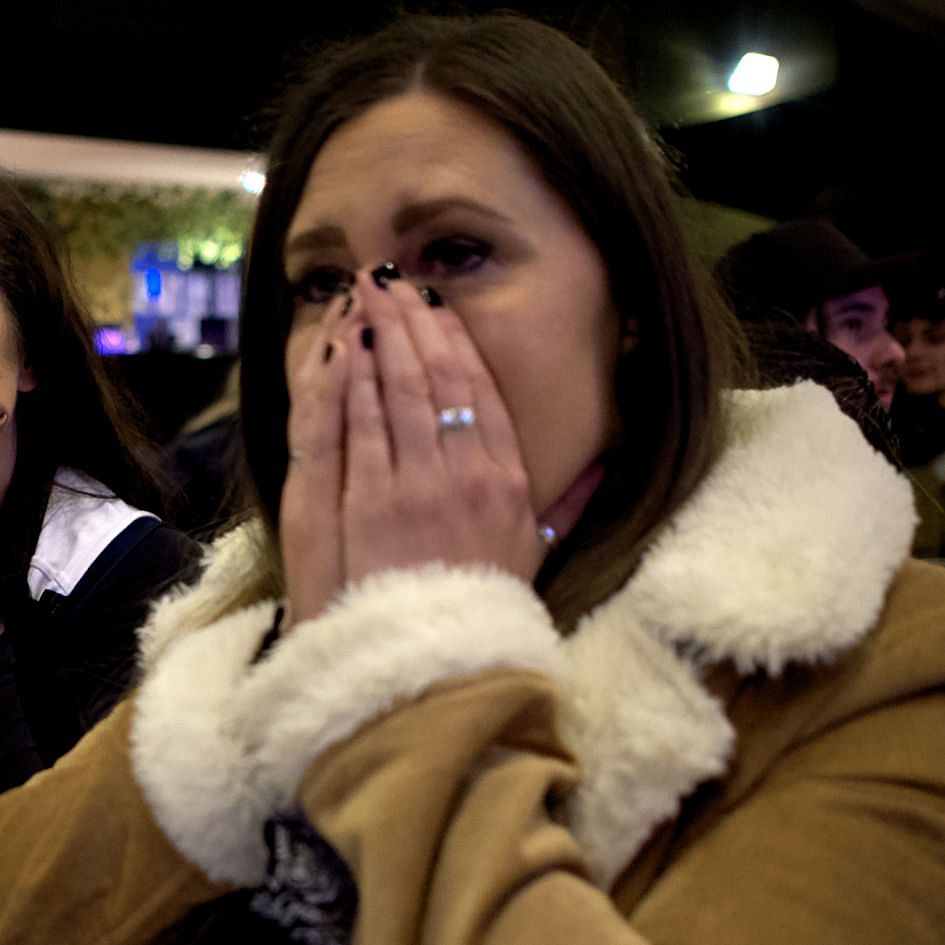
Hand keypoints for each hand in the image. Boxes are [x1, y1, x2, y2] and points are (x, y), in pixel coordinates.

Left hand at [282, 272, 602, 624]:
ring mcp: (415, 486)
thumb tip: (604, 470)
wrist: (441, 666)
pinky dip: (348, 380)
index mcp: (509, 481)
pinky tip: (340, 346)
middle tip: (389, 278)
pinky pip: (358, 425)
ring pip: (396, 390)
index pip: (479, 393)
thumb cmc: (484, 614)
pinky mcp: (370, 502)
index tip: (437, 308)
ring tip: (362, 295)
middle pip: (436, 378)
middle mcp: (465, 474)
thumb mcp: (537, 555)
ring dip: (378, 335)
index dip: (456, 342)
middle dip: (412, 321)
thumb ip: (569, 505)